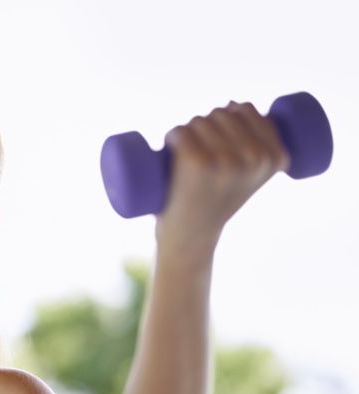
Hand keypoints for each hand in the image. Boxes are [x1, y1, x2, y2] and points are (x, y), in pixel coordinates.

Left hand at [156, 101, 289, 254]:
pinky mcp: (198, 163)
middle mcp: (256, 158)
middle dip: (205, 125)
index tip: (219, 143)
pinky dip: (172, 137)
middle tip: (197, 155)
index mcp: (276, 157)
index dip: (226, 117)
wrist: (192, 237)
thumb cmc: (215, 201)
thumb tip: (235, 105)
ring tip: (185, 160)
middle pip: (221, 113)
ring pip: (199, 121)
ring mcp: (227, 160)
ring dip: (186, 132)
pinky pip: (181, 132)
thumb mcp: (248, 174)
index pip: (247, 110)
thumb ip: (255, 144)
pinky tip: (170, 151)